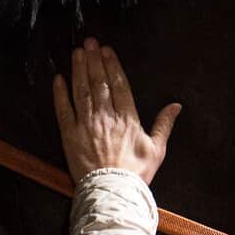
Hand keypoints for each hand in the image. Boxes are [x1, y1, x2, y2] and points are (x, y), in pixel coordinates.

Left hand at [52, 39, 181, 185]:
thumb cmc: (136, 173)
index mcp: (128, 118)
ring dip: (79, 70)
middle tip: (89, 42)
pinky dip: (60, 94)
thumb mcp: (157, 149)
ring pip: (81, 91)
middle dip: (94, 60)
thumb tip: (176, 106)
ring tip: (77, 53)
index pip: (119, 84)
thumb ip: (164, 124)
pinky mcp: (70, 136)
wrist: (113, 192)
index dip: (112, 65)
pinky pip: (63, 110)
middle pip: (99, 82)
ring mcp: (86, 125)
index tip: (107, 50)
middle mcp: (106, 117)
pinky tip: (59, 79)